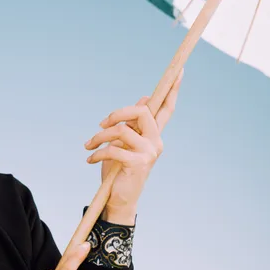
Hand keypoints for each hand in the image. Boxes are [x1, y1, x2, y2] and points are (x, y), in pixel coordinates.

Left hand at [84, 69, 183, 211]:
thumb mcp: (123, 143)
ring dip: (100, 136)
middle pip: (142, 111)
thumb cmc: (119, 169)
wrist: (118, 199)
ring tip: (89, 145)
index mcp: (153, 134)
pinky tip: (90, 160)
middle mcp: (156, 141)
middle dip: (117, 113)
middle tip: (100, 124)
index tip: (180, 70)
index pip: (167, 108)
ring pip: (122, 129)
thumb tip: (145, 98)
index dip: (173, 90)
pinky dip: (97, 152)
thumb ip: (133, 123)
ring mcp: (150, 152)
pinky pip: (114, 148)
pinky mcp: (139, 163)